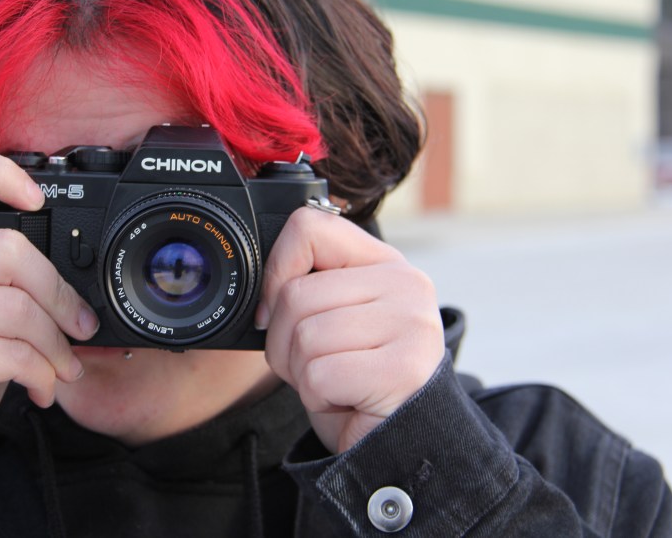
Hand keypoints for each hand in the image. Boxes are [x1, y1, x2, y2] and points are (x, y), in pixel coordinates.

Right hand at [0, 153, 99, 472]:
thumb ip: (2, 280)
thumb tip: (76, 277)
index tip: (38, 199)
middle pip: (9, 250)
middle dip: (59, 295)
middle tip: (80, 327)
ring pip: (18, 308)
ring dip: (56, 346)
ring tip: (63, 367)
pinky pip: (11, 352)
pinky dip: (41, 374)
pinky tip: (41, 389)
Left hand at [257, 207, 443, 453]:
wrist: (398, 444)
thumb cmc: (357, 382)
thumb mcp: (334, 320)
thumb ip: (310, 287)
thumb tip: (261, 284)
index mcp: (385, 264)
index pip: (310, 226)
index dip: (276, 269)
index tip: (274, 310)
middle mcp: (406, 284)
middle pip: (295, 294)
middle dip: (285, 341)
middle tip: (317, 365)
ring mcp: (410, 325)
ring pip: (304, 336)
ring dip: (301, 373)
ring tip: (335, 383)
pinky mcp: (403, 369)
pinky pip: (319, 374)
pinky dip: (317, 397)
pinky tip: (346, 400)